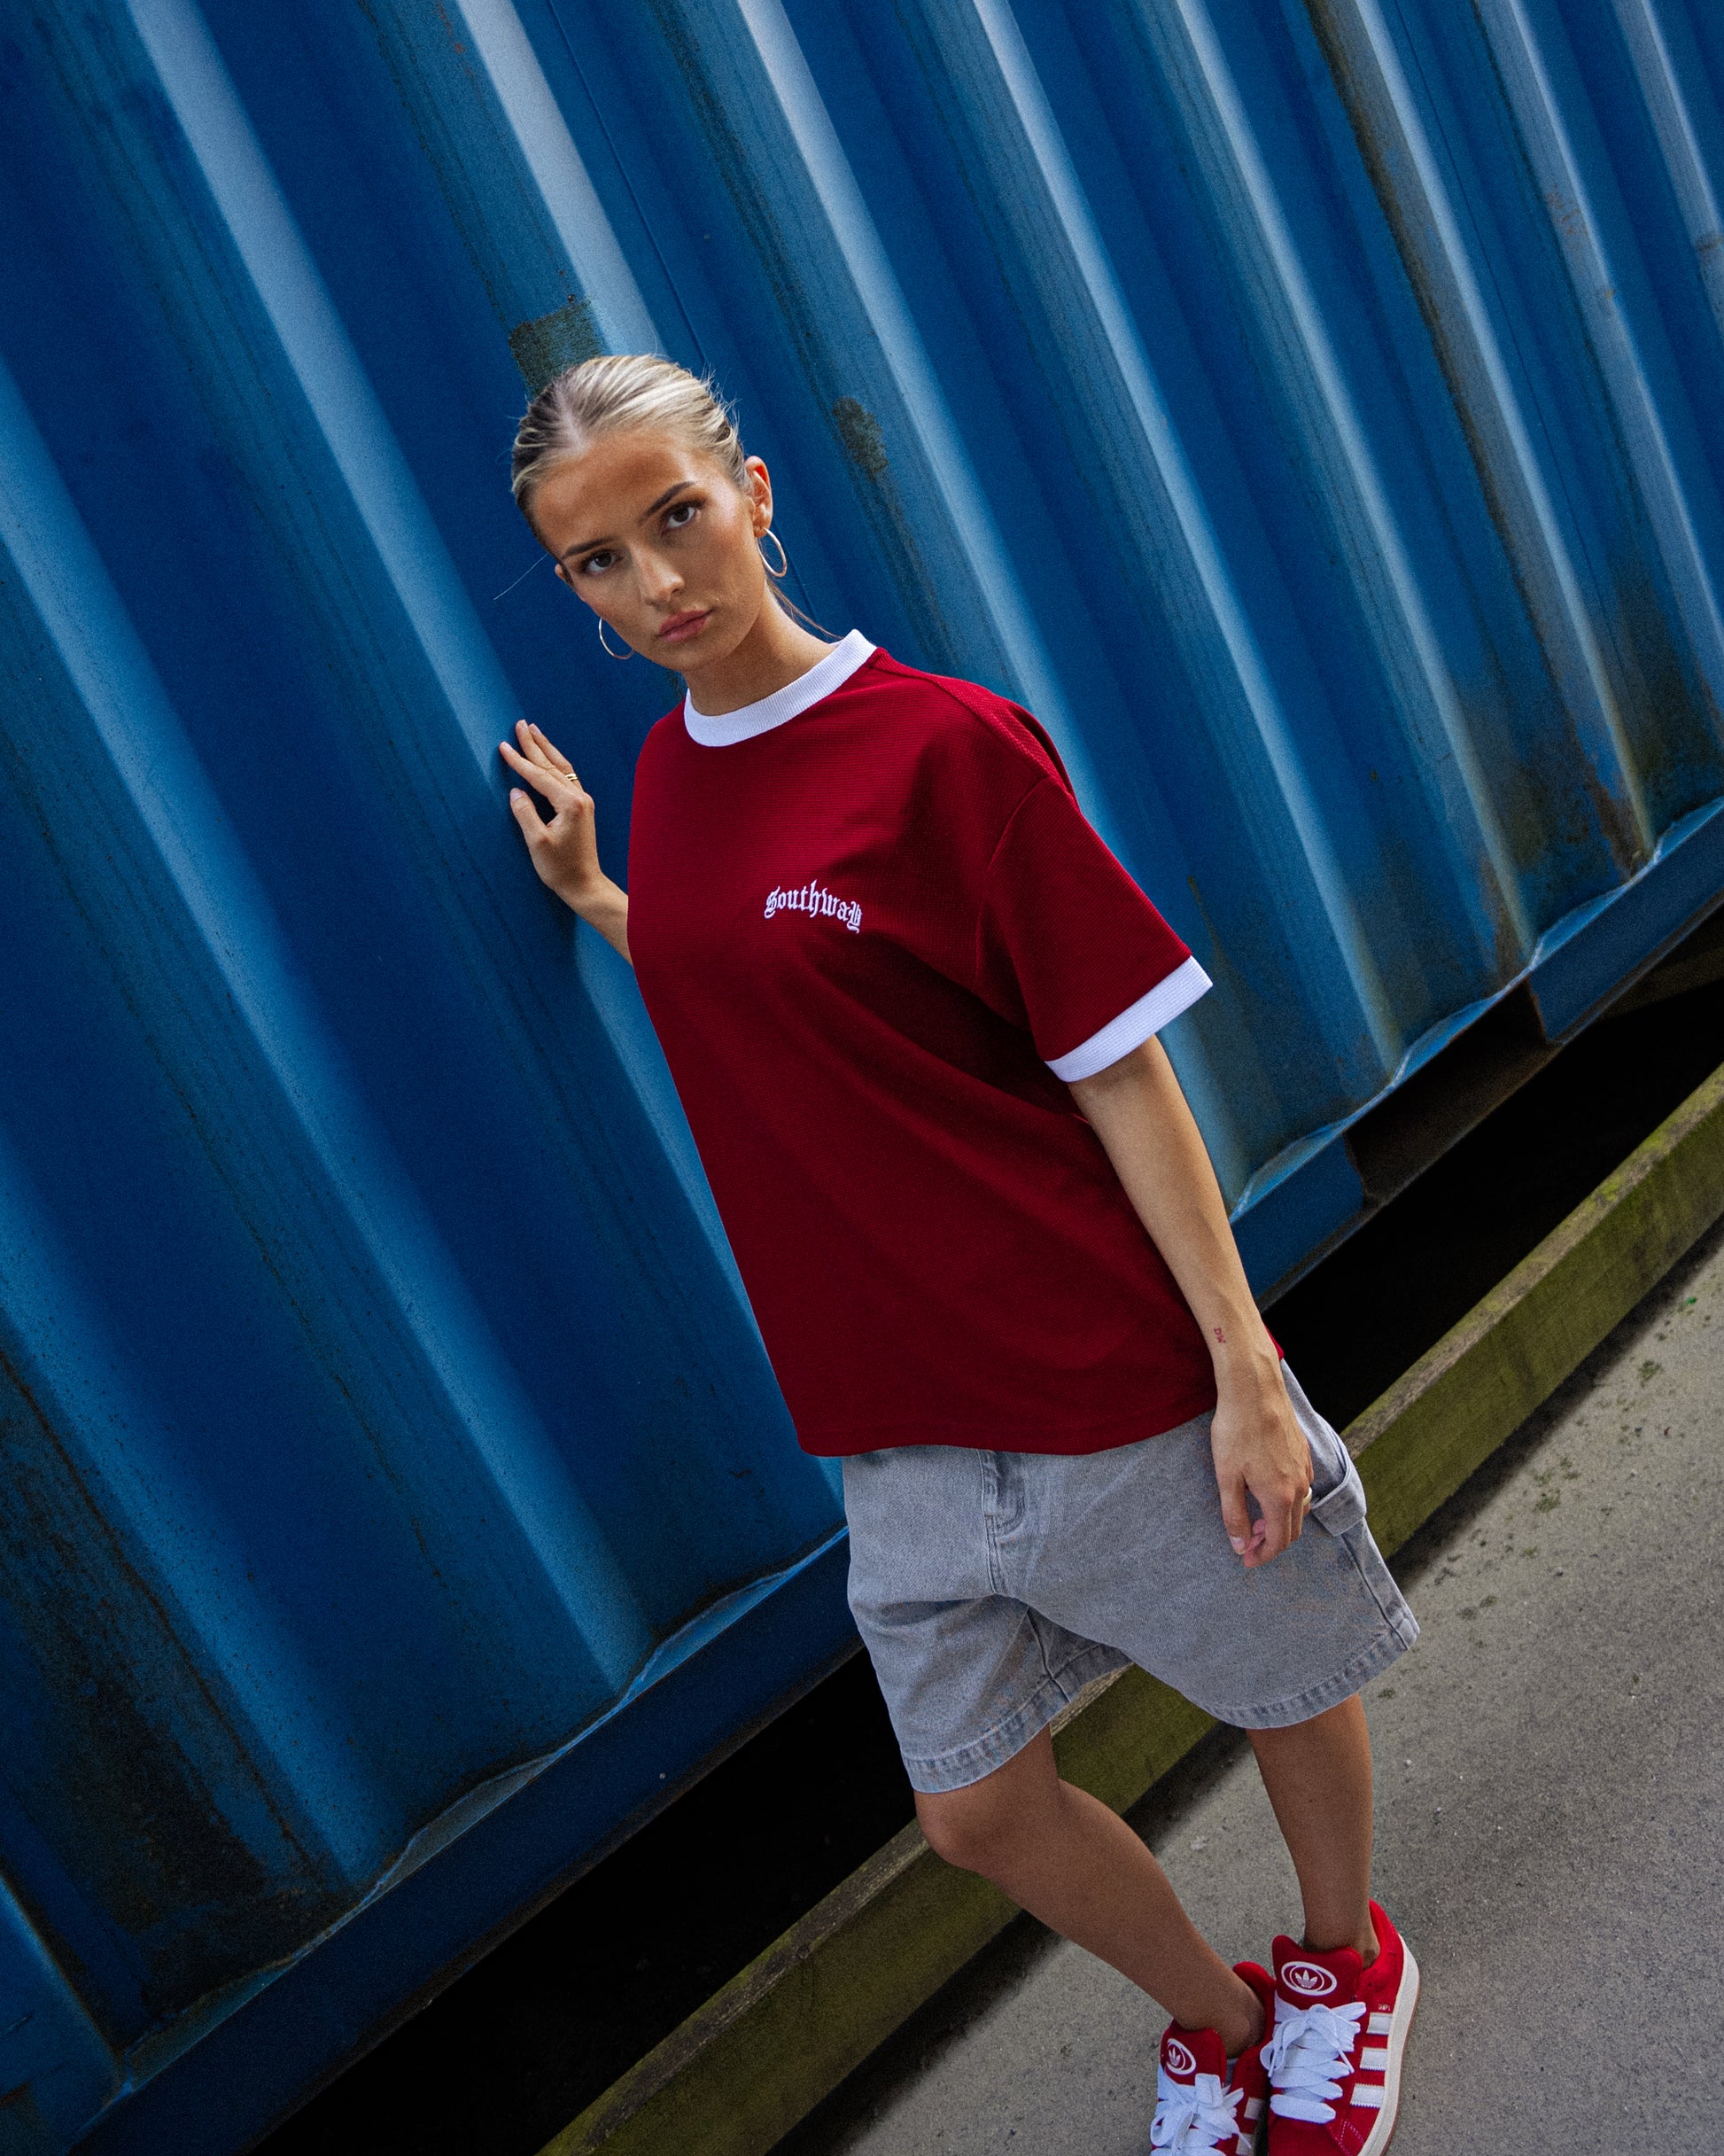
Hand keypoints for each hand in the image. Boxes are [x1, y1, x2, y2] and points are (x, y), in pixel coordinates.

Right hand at [499, 721, 605, 905]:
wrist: (585, 884)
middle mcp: (579, 798)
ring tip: (534, 731)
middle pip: (552, 765)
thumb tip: (515, 792)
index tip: (503, 745)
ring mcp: (583, 802)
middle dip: (534, 744)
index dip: (519, 761)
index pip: (538, 776)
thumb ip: (525, 813)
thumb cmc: (560, 868)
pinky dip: (555, 764)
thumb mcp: (536, 842)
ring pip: (562, 767)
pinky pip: (567, 777)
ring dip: (547, 749)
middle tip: (520, 724)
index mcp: (569, 804)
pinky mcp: (582, 808)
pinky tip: (549, 758)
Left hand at [1209, 1358, 1313, 1568]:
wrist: (1254, 1389)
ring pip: (1299, 1509)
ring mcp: (1305, 1468)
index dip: (1262, 1556)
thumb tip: (1240, 1545)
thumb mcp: (1227, 1477)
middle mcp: (1300, 1486)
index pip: (1278, 1541)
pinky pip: (1302, 1489)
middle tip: (1246, 1543)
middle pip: (1292, 1530)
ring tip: (1255, 1519)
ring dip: (1280, 1522)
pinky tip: (1268, 1492)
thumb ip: (1235, 1515)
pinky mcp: (1303, 1453)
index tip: (1246, 1560)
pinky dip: (1288, 1502)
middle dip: (1270, 1543)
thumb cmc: (1236, 1431)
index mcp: (1281, 1497)